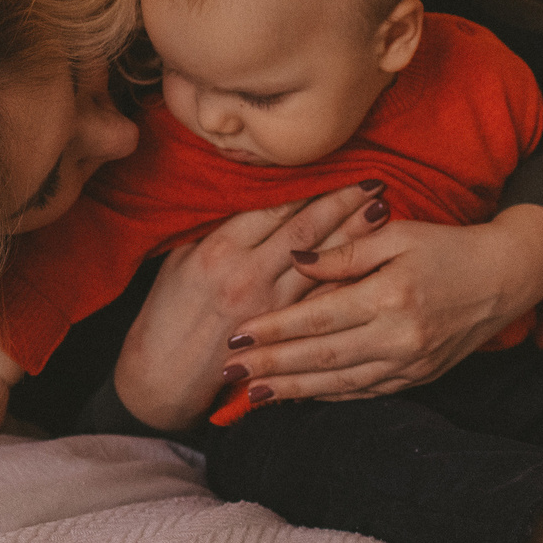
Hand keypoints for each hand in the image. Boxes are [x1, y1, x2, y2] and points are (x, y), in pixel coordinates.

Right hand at [111, 181, 387, 429]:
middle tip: (372, 182)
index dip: (309, 186)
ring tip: (380, 213)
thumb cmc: (167, 315)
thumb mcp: (179, 262)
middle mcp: (247, 273)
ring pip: (320, 263)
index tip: (336, 167)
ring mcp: (267, 305)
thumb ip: (215, 231)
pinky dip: (345, 279)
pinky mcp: (280, 333)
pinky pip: (319, 300)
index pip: (274, 207)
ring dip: (353, 237)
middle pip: (305, 230)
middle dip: (341, 203)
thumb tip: (247, 198)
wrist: (162, 374)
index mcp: (219, 248)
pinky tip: (371, 264)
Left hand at [221, 203, 542, 404]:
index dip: (275, 329)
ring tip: (254, 395)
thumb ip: (344, 252)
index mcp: (390, 297)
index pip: (319, 318)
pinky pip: (366, 392)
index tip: (238, 336)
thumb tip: (294, 258)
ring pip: (341, 383)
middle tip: (231, 374)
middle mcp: (400, 338)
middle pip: (323, 358)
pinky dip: (330, 396)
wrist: (506, 277)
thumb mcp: (397, 234)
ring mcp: (411, 363)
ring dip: (295, 390)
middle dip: (273, 367)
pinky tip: (301, 396)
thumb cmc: (447, 247)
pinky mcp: (418, 376)